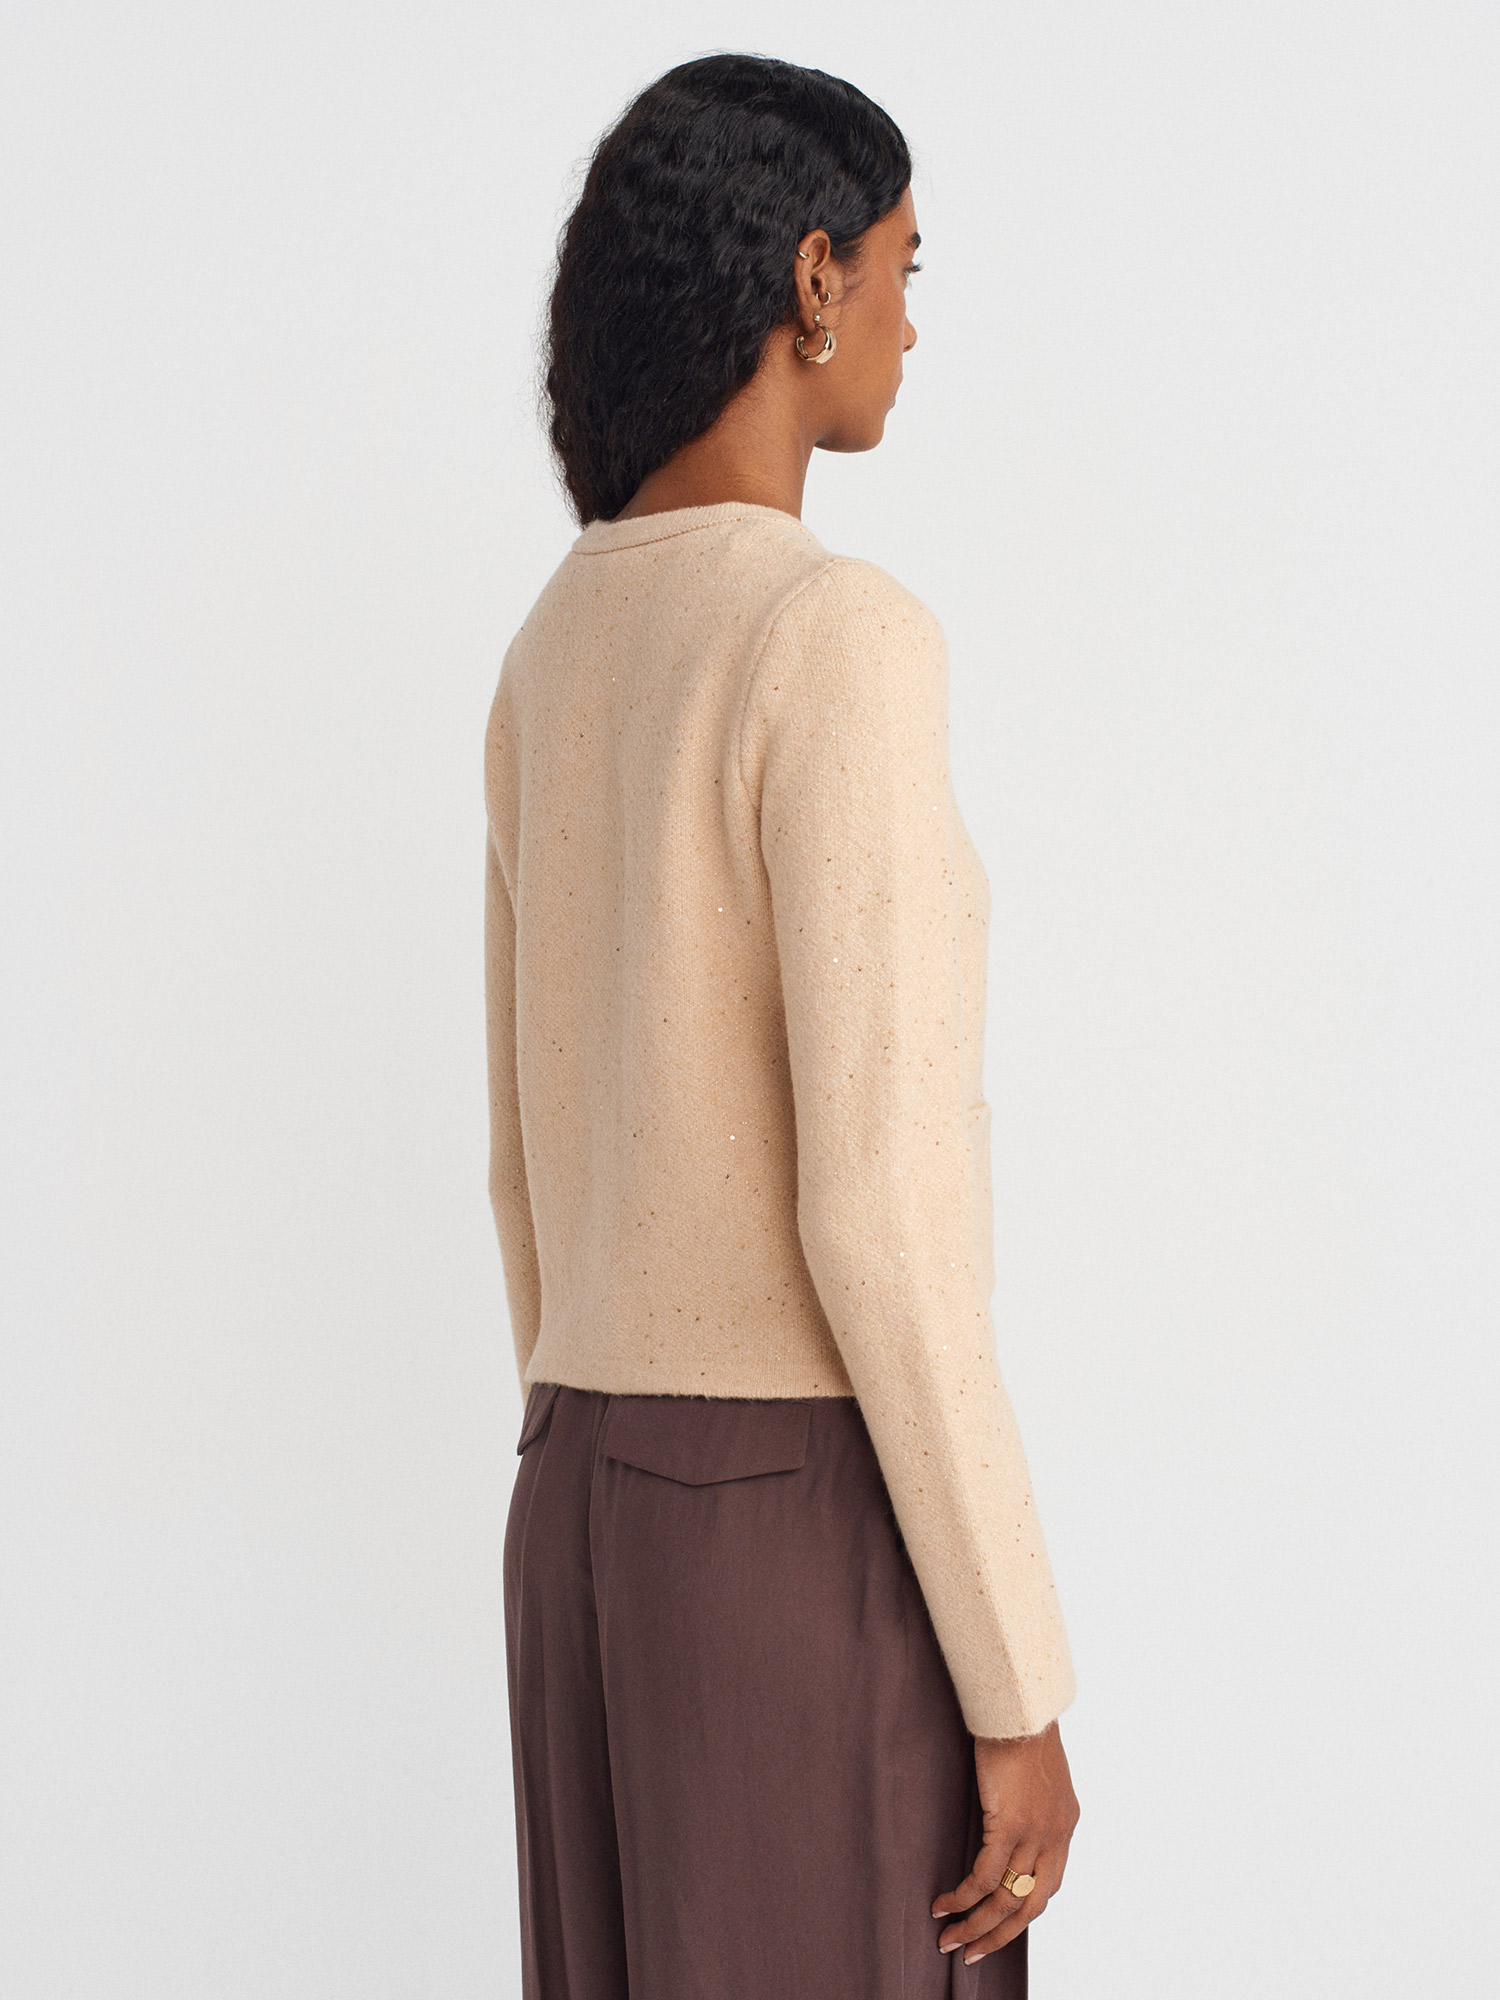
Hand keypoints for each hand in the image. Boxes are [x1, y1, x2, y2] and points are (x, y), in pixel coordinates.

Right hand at [931, 1720, 1079, 1964]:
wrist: (1020, 1706)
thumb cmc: (1022, 1730)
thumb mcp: (1039, 1777)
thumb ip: (1033, 1806)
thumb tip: (1011, 1819)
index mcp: (1066, 1826)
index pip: (1047, 1885)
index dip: (1021, 1912)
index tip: (996, 1926)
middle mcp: (1056, 1836)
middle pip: (1030, 1907)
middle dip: (999, 1935)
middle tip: (973, 1952)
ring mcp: (1036, 1834)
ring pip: (1006, 1899)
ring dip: (976, 1925)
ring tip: (951, 1939)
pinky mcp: (1010, 1825)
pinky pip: (985, 1877)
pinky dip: (963, 1896)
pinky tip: (943, 1905)